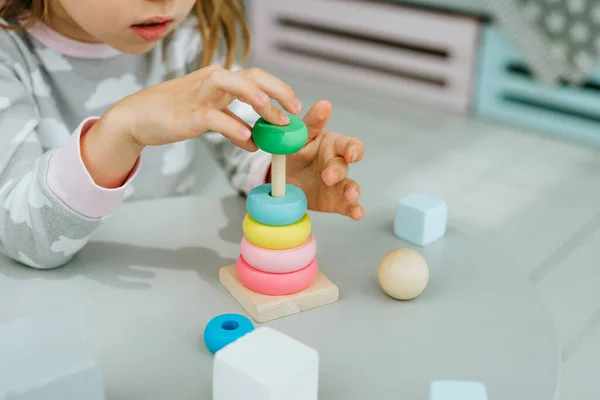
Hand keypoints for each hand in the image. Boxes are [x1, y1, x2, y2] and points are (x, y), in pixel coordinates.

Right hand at [107, 65, 301, 150]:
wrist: (136, 118)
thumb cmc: (172, 114)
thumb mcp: (208, 117)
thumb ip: (231, 124)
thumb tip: (254, 140)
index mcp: (219, 80)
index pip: (256, 77)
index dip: (278, 90)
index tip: (294, 108)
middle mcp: (212, 81)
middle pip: (251, 76)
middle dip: (277, 90)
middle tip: (294, 110)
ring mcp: (199, 95)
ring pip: (233, 84)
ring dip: (257, 98)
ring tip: (276, 117)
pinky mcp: (188, 114)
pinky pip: (214, 117)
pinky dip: (233, 127)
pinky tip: (248, 139)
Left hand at [285, 100, 363, 219]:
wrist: (282, 179)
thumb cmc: (294, 152)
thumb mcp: (299, 136)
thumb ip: (312, 122)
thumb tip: (325, 104)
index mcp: (332, 146)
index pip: (349, 145)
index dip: (353, 149)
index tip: (351, 154)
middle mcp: (338, 165)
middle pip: (345, 166)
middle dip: (339, 171)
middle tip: (328, 176)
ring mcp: (338, 185)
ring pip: (351, 187)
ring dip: (354, 191)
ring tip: (352, 196)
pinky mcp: (336, 201)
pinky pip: (347, 206)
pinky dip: (354, 210)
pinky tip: (357, 213)